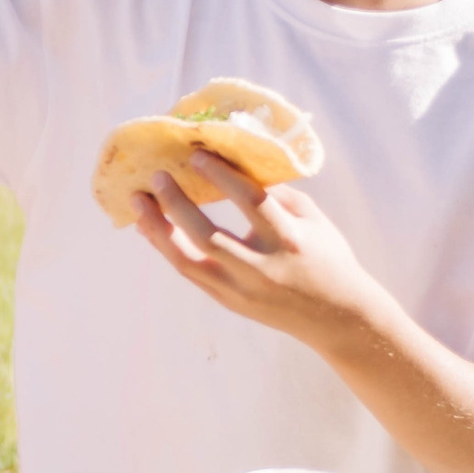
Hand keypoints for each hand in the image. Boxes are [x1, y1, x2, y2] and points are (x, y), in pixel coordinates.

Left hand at [132, 151, 395, 352]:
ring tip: (138, 203)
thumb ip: (278, 195)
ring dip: (158, 230)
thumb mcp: (314, 220)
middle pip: (208, 236)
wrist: (335, 317)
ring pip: (187, 261)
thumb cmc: (327, 259)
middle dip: (177, 205)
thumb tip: (238, 166)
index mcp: (288, 240)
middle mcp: (260, 268)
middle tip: (157, 177)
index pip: (250, 202)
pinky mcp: (227, 301)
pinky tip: (151, 227)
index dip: (221, 176)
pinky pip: (189, 272)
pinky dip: (167, 248)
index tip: (197, 155)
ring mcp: (240, 289)